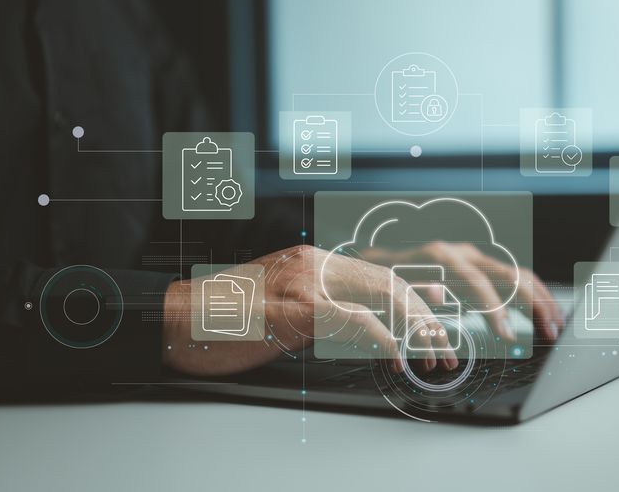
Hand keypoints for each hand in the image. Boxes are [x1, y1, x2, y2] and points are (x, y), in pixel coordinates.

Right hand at [162, 245, 457, 376]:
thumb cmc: (222, 321)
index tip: (442, 304)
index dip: (415, 290)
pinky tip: (395, 357)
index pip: (377, 270)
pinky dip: (382, 338)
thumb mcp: (279, 309)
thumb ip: (318, 309)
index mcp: (310, 262)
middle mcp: (312, 264)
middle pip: (388, 282)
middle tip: (446, 347)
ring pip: (381, 295)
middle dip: (425, 316)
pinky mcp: (294, 308)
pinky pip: (353, 319)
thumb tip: (359, 325)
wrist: (173, 319)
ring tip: (433, 355)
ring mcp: (303, 283)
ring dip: (415, 328)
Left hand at [363, 241, 563, 341]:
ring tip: (556, 325)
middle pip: (510, 275)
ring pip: (518, 274)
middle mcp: (465, 253)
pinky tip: (545, 314)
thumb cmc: (386, 279)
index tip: (506, 336)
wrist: (380, 261)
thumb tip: (438, 292)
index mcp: (444, 257)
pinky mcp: (481, 267)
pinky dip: (533, 296)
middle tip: (550, 332)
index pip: (479, 283)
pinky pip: (514, 279)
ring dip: (541, 300)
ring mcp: (475, 258)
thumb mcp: (394, 287)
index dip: (495, 310)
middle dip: (534, 304)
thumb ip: (416, 290)